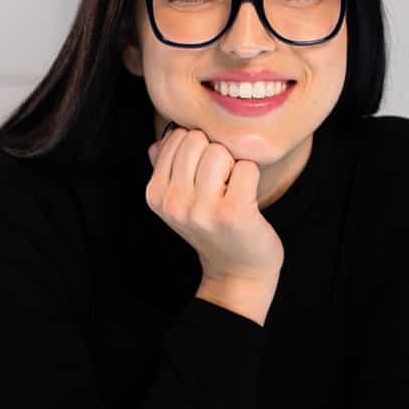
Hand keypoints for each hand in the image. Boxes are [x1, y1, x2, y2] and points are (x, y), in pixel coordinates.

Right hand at [146, 125, 284, 286]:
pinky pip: (246, 167)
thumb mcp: (180, 200)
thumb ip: (167, 167)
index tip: (202, 176)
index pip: (176, 137)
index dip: (197, 149)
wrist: (237, 271)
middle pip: (197, 139)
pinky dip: (252, 177)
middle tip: (220, 183)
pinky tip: (246, 199)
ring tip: (231, 191)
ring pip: (220, 151)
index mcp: (155, 194)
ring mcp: (201, 210)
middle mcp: (173, 203)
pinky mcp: (232, 214)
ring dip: (232, 166)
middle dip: (214, 153)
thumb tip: (160, 140)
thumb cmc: (213, 228)